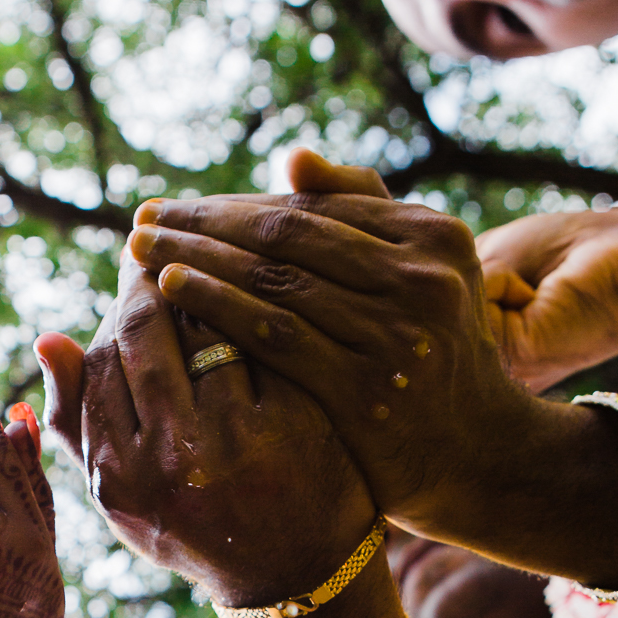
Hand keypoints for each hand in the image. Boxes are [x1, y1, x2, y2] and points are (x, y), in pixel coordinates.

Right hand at [38, 246, 375, 607]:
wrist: (295, 581)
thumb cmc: (196, 530)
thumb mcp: (123, 498)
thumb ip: (77, 425)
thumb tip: (47, 337)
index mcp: (118, 475)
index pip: (101, 360)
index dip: (118, 308)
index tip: (136, 274)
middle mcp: (170, 459)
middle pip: (145, 333)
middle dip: (153, 281)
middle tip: (167, 252)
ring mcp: (234, 442)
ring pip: (204, 327)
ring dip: (204, 286)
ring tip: (210, 264)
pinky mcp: (293, 424)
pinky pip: (261, 342)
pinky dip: (254, 313)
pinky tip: (258, 297)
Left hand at [126, 151, 617, 591]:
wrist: (478, 457)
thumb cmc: (432, 358)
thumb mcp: (420, 277)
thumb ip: (362, 217)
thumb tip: (291, 160)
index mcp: (432, 235)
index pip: (311, 208)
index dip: (235, 203)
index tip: (177, 204)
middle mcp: (419, 277)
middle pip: (286, 235)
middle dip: (204, 223)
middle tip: (143, 218)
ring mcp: (393, 334)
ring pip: (273, 278)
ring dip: (196, 256)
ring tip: (139, 249)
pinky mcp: (363, 389)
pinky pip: (272, 333)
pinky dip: (215, 304)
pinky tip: (169, 289)